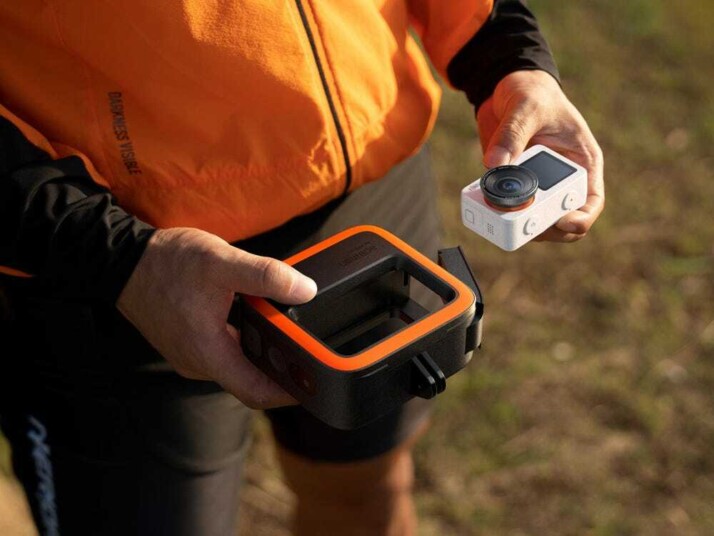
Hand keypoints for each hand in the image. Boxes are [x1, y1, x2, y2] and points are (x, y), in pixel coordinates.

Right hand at [117, 227, 316, 408]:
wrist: (121, 261)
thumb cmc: (166, 263)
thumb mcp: (220, 262)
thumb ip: (265, 275)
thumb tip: (305, 289)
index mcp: (207, 353)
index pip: (256, 392)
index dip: (289, 394)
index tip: (315, 386)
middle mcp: (197, 362)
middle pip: (249, 381)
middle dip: (281, 373)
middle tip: (309, 358)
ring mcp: (190, 355)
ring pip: (236, 366)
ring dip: (262, 356)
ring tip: (290, 339)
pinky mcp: (187, 344)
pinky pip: (223, 353)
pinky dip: (244, 343)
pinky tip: (256, 321)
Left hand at [476, 70, 604, 241]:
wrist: (506, 89)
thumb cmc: (532, 93)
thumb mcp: (526, 108)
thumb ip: (512, 134)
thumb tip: (494, 163)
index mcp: (581, 162)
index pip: (590, 201)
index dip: (580, 219)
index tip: (562, 222)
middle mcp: (561, 179)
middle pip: (560, 220)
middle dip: (542, 227)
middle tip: (521, 221)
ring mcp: (536, 185)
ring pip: (531, 220)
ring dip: (515, 223)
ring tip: (498, 213)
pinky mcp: (512, 184)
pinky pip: (505, 208)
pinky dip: (495, 211)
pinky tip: (483, 203)